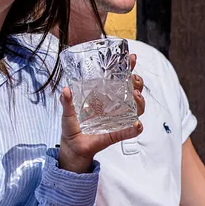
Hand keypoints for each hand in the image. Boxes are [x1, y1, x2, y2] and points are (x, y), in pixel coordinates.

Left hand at [58, 54, 145, 172]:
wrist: (72, 147)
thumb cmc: (72, 127)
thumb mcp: (67, 112)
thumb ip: (67, 102)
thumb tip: (65, 90)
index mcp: (104, 97)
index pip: (119, 80)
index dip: (127, 69)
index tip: (131, 58)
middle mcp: (114, 107)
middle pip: (133, 91)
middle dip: (137, 83)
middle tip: (134, 80)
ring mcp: (117, 119)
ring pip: (136, 109)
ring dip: (140, 102)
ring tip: (135, 95)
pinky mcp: (116, 133)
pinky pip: (128, 131)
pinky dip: (134, 128)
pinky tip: (137, 124)